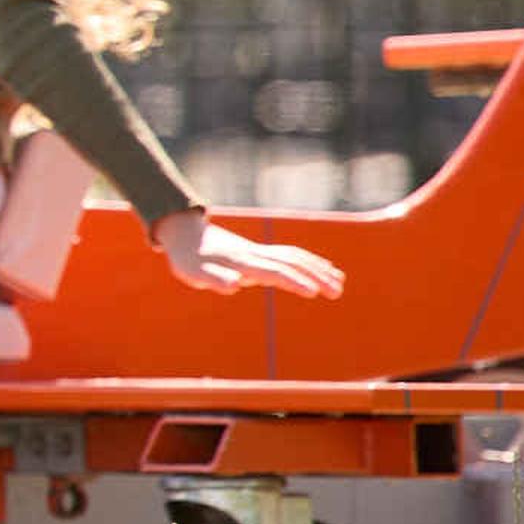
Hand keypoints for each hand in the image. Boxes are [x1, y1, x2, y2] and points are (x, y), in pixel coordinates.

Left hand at [151, 209, 346, 300]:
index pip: (275, 272)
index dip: (294, 282)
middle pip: (292, 263)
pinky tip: (321, 268)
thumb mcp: (194, 272)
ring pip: (295, 256)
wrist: (183, 231)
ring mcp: (258, 251)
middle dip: (317, 276)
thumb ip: (215, 278)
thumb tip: (236, 284)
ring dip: (318, 267)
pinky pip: (290, 254)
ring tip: (340, 280)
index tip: (314, 292)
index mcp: (243, 262)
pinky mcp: (258, 251)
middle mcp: (255, 254)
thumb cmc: (187, 257)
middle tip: (338, 291)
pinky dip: (308, 260)